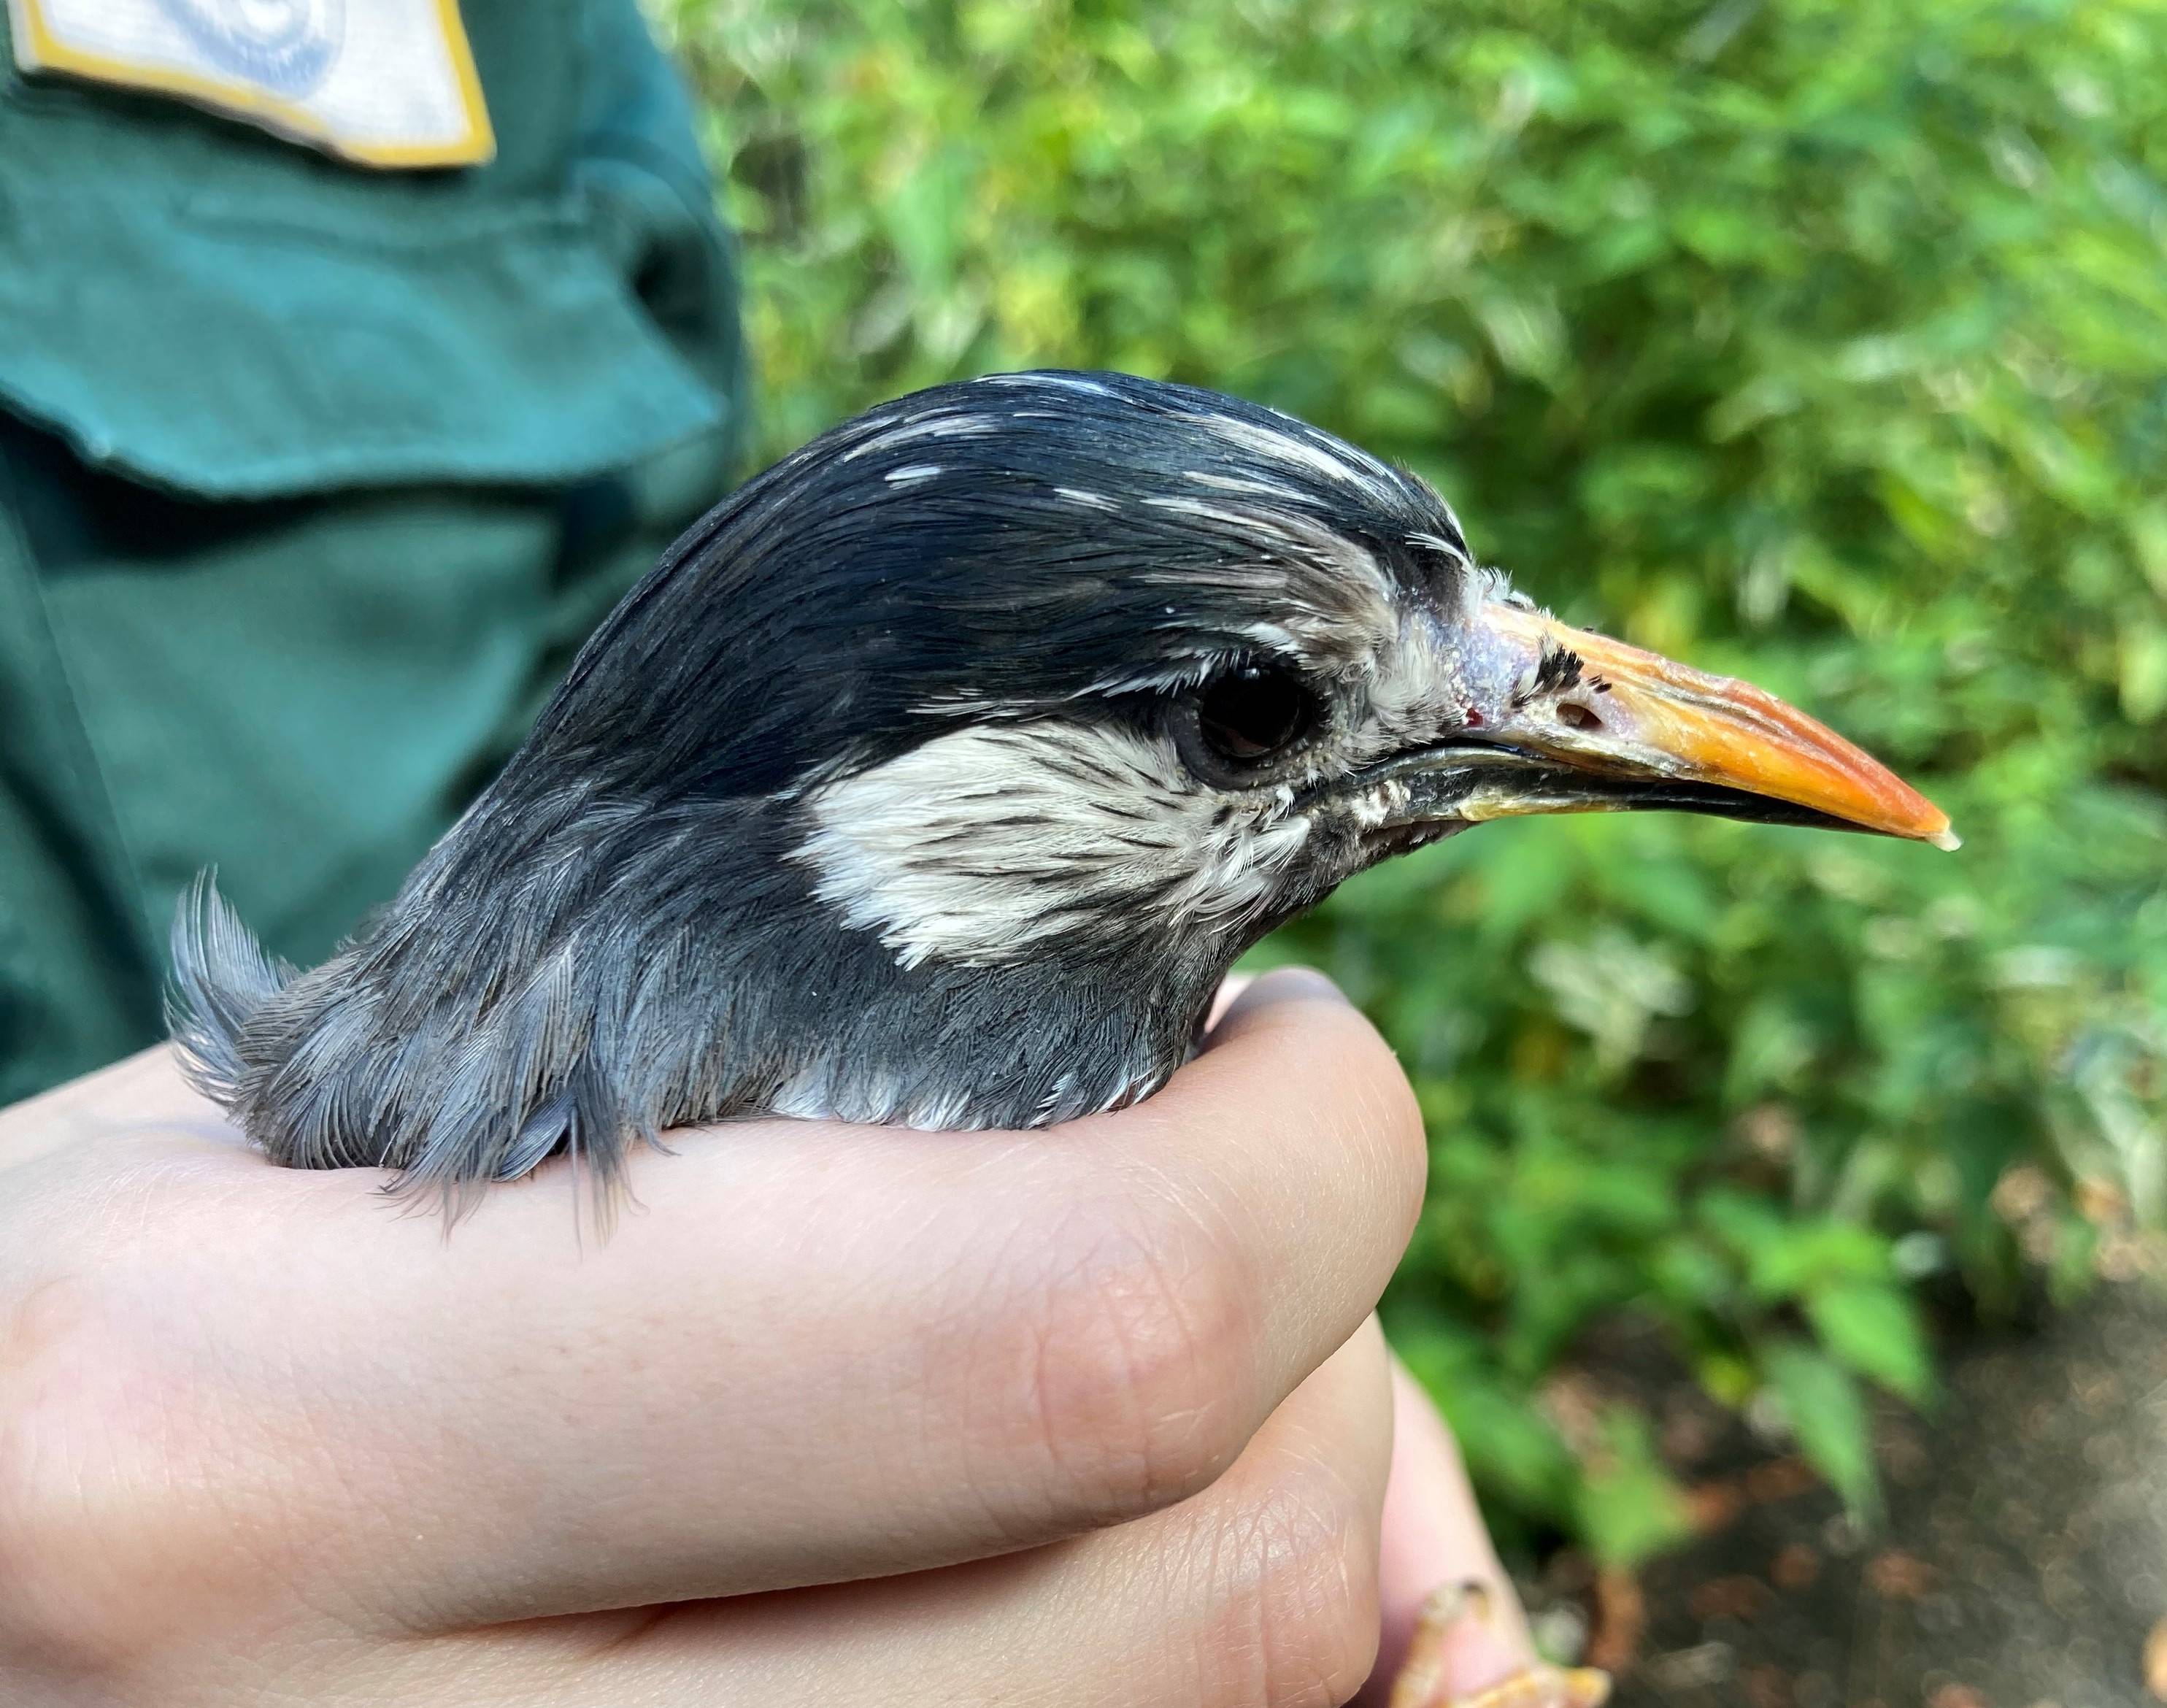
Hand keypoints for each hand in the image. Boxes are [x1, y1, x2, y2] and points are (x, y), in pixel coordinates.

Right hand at [0, 970, 1539, 1705]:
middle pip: (1194, 1598)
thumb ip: (688, 1099)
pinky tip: (1104, 1556)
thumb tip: (1129, 1087)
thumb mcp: (290, 1136)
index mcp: (269, 1429)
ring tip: (1176, 1379)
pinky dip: (1197, 1683)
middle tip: (1250, 1207)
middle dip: (1329, 1360)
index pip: (1057, 1326)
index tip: (1283, 1060)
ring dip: (1283, 1537)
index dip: (1298, 1170)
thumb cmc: (62, 1330)